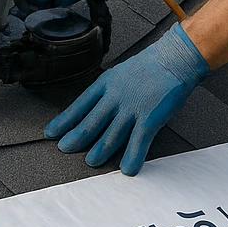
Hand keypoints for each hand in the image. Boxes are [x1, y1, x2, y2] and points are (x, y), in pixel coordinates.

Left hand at [44, 24, 209, 174]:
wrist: (175, 58)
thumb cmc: (151, 66)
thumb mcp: (121, 72)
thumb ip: (110, 91)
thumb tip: (99, 107)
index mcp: (107, 84)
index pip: (79, 105)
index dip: (64, 121)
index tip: (52, 132)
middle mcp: (116, 97)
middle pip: (90, 122)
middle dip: (75, 138)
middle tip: (65, 149)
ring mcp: (132, 108)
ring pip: (110, 135)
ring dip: (99, 151)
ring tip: (91, 162)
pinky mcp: (150, 118)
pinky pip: (138, 142)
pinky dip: (132, 158)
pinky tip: (127, 168)